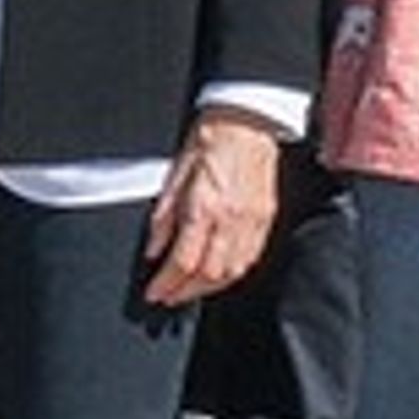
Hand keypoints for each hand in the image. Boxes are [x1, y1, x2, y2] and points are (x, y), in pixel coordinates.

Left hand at [141, 113, 283, 305]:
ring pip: (231, 273)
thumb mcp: (174, 174)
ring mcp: (251, 223)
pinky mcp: (265, 221)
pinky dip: (232, 275)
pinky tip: (219, 277)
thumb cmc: (209, 139)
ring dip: (208, 289)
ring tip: (189, 292)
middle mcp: (229, 221)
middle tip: (168, 297)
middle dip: (184, 292)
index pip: (182, 261)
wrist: (246, 121)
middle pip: (207, 274)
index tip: (154, 292)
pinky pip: (250, 260)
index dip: (166, 283)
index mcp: (204, 207)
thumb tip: (153, 249)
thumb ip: (163, 217)